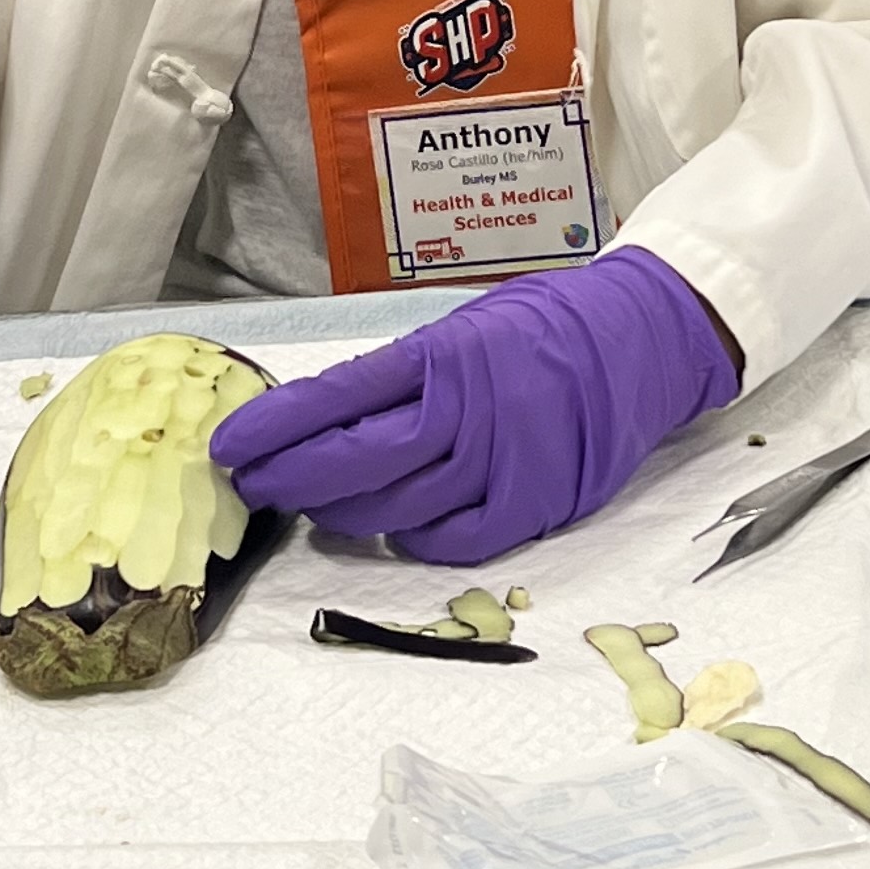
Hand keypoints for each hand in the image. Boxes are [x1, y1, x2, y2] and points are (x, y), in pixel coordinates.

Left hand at [208, 245, 738, 560]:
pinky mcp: (535, 503)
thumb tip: (321, 419)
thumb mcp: (463, 331)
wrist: (640, 337)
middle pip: (355, 462)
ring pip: (395, 507)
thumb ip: (404, 377)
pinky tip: (391, 528)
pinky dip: (411, 540)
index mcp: (442, 354)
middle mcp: (467, 408)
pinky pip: (453, 539)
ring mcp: (501, 460)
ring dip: (341, 513)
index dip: (276, 429)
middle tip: (253, 487)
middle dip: (290, 479)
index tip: (230, 448)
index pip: (338, 396)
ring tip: (311, 508)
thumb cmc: (541, 329)